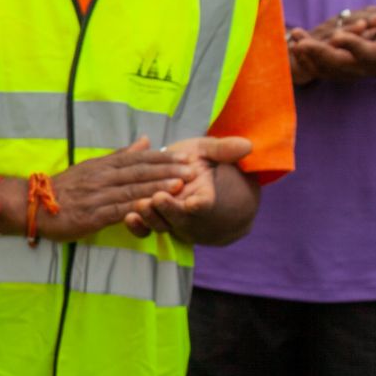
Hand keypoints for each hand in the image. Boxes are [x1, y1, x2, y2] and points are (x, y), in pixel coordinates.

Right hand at [38, 138, 187, 241]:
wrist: (35, 206)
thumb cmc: (65, 188)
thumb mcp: (92, 166)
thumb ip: (120, 155)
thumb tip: (146, 141)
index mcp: (104, 165)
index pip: (138, 159)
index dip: (163, 157)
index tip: (185, 156)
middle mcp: (103, 178)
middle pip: (140, 172)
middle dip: (167, 171)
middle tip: (192, 170)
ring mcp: (98, 196)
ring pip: (132, 189)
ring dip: (158, 187)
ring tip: (181, 185)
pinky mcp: (92, 216)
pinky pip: (118, 210)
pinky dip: (137, 206)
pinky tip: (154, 205)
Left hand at [123, 135, 251, 237]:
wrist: (194, 181)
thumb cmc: (205, 164)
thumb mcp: (213, 153)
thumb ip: (226, 150)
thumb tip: (247, 145)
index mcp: (207, 197)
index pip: (205, 204)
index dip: (200, 204)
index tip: (194, 202)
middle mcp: (189, 214)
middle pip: (179, 218)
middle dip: (168, 209)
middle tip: (157, 198)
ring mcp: (171, 222)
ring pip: (161, 225)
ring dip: (150, 217)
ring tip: (140, 205)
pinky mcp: (155, 222)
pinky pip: (146, 229)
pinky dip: (138, 226)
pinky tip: (128, 218)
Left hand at [291, 4, 375, 82]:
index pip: (365, 54)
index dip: (351, 45)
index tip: (338, 36)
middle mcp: (361, 68)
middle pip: (338, 63)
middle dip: (319, 53)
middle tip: (303, 43)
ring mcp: (348, 71)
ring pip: (324, 67)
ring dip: (307, 55)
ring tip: (295, 40)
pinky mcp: (339, 69)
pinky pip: (318, 67)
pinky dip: (305, 58)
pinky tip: (294, 44)